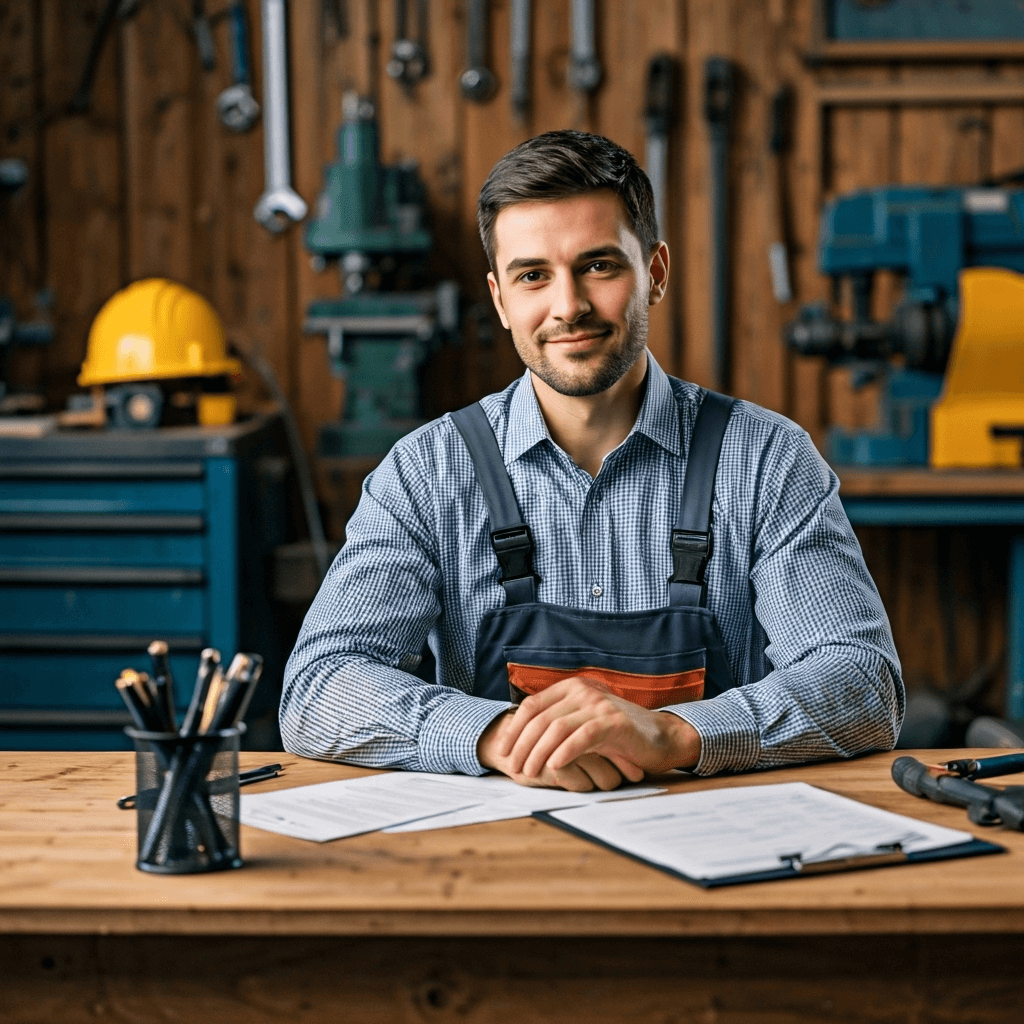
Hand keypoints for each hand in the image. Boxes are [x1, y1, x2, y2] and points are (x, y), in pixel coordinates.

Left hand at [497, 676, 701, 778]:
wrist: (661, 737)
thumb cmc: (618, 735)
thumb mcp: (584, 722)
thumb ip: (559, 722)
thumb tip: (520, 740)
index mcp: (571, 687)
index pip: (531, 705)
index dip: (513, 728)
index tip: (503, 751)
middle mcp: (582, 690)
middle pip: (540, 718)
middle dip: (522, 745)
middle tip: (513, 768)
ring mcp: (599, 704)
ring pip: (557, 727)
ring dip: (538, 752)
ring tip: (529, 772)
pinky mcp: (614, 722)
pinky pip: (582, 737)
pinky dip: (565, 752)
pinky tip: (554, 767)